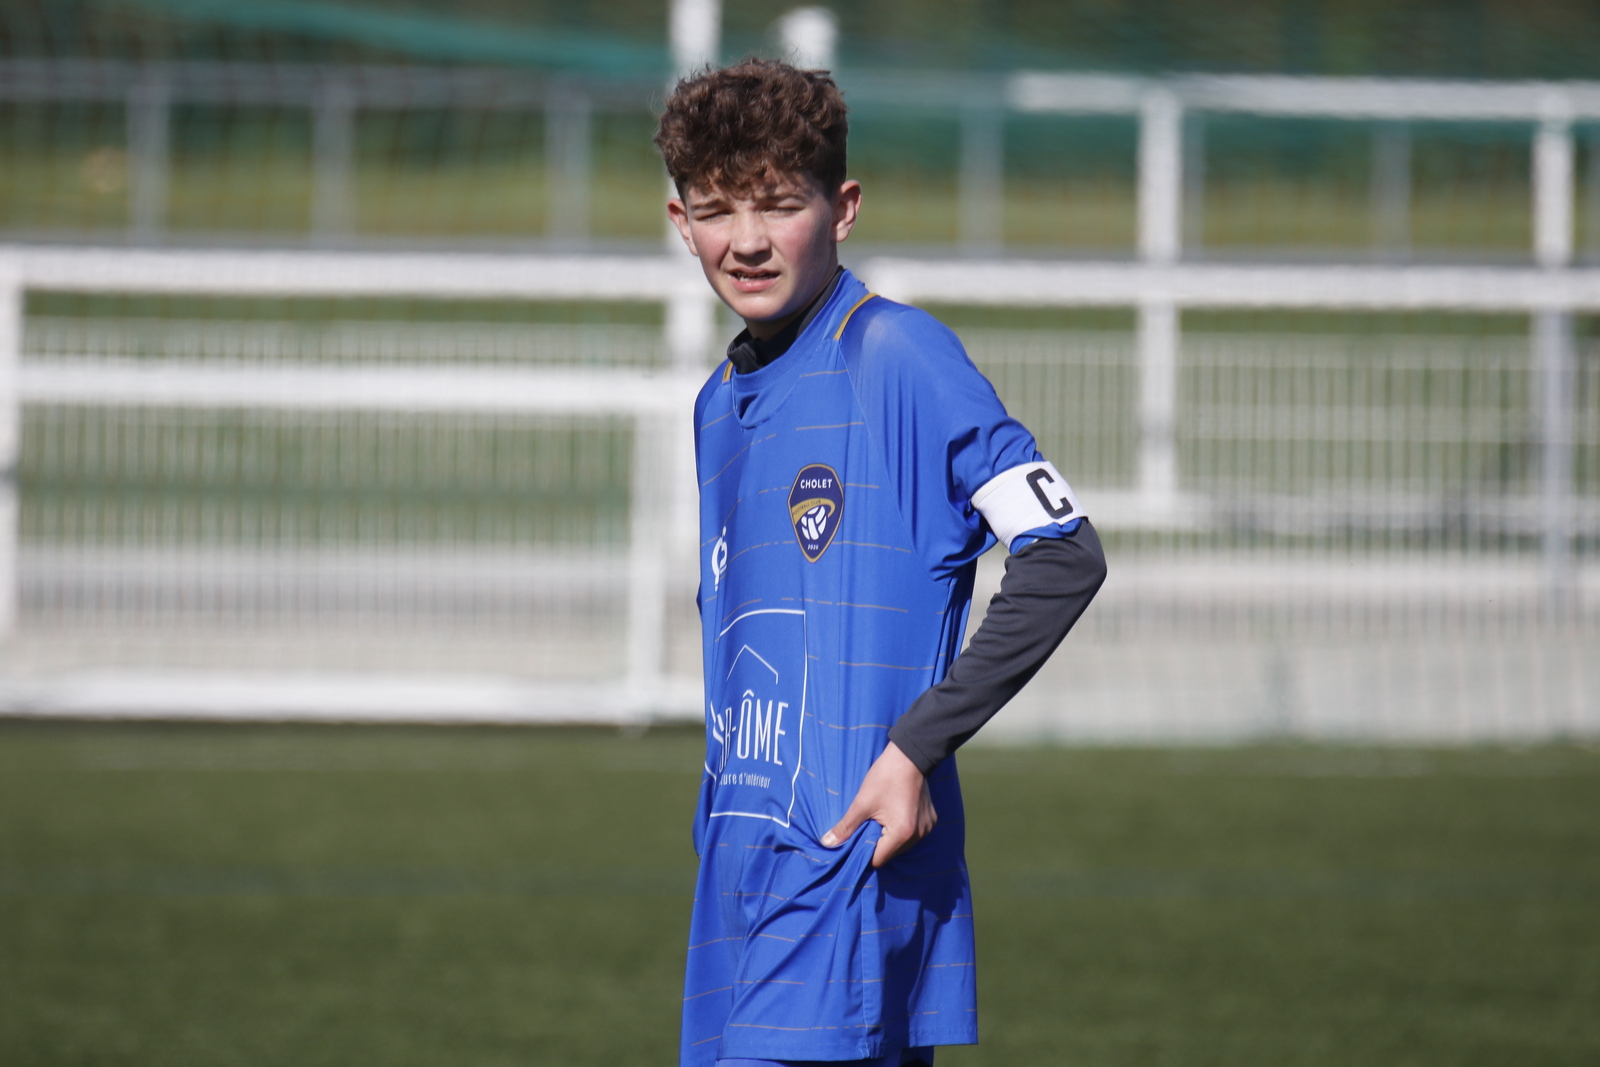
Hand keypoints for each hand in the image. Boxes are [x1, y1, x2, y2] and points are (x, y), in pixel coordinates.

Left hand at [821, 741, 935, 867]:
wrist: (909, 755)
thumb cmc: (885, 777)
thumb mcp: (862, 803)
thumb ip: (846, 826)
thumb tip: (827, 843)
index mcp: (902, 833)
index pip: (878, 859)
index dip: (864, 852)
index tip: (855, 840)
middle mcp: (918, 835)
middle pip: (890, 853)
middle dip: (876, 844)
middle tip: (866, 826)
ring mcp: (926, 828)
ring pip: (901, 844)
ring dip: (889, 837)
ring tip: (880, 819)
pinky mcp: (930, 820)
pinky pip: (912, 833)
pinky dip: (901, 829)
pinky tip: (893, 813)